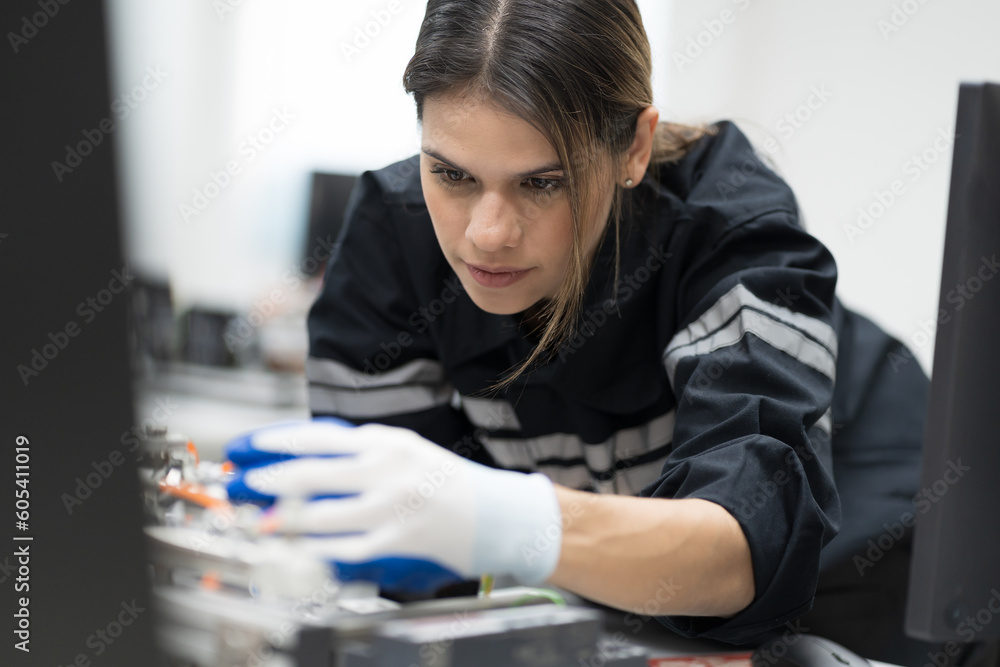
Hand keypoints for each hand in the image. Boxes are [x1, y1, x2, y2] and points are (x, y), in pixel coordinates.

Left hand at [224, 419, 562, 596]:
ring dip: (283, 520)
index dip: (277, 443)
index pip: (319, 438)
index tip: (250, 447)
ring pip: (322, 515)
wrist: (496, 513)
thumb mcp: (405, 449)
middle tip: (244, 483)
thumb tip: (309, 454)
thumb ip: (362, 450)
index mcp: (387, 443)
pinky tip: (297, 547)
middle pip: (312, 475)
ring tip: (260, 522)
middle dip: (268, 480)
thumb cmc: (444, 480)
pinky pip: (346, 547)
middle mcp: (388, 471)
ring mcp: (393, 507)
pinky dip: (317, 549)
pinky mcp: (399, 540)